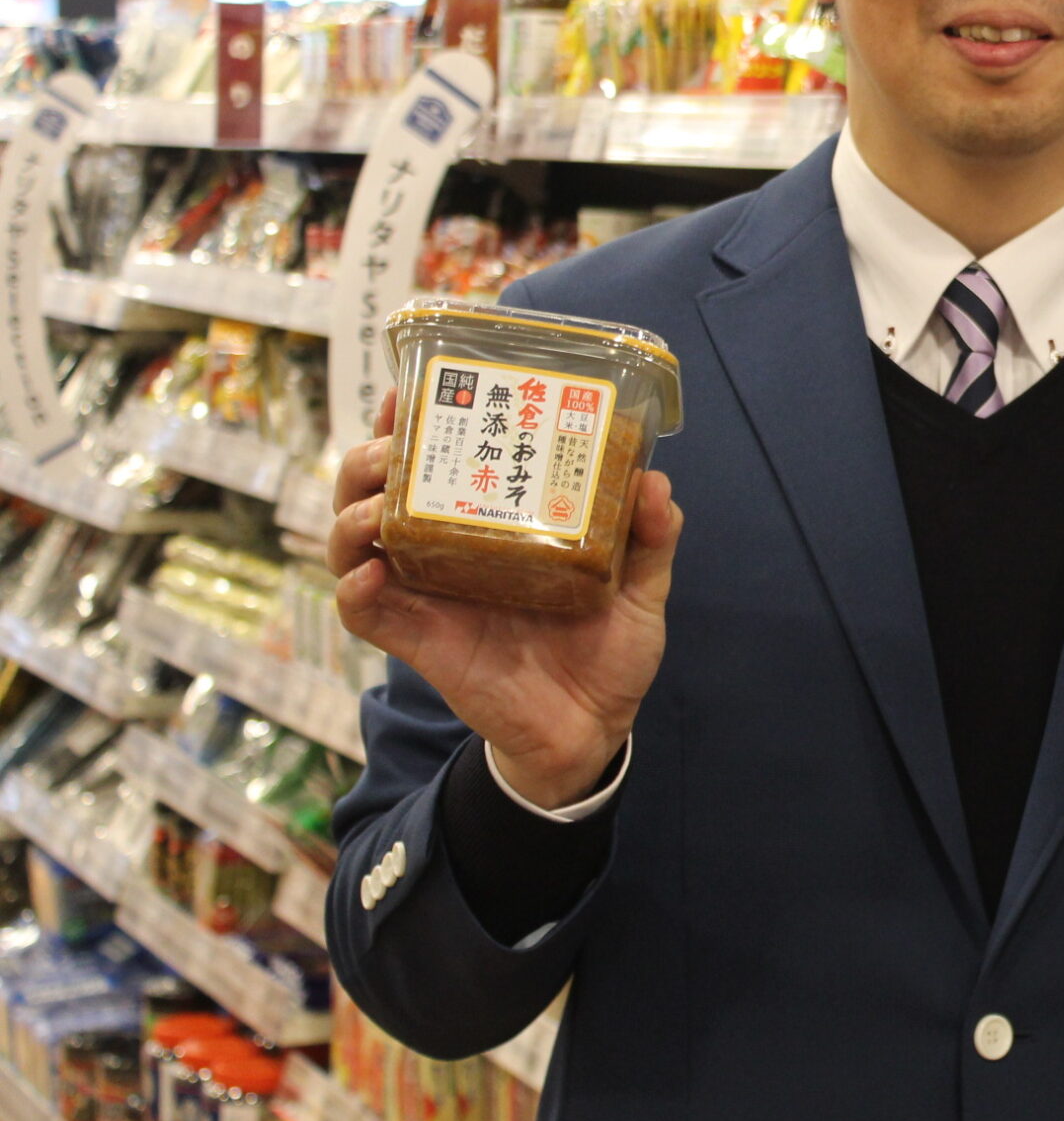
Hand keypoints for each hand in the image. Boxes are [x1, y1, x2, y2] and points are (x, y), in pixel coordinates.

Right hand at [328, 391, 680, 809]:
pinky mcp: (419, 641)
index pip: (442, 462)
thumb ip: (650, 537)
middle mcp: (452, 551)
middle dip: (369, 460)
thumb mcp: (641, 586)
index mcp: (498, 524)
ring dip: (351, 516)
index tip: (407, 393)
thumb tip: (654, 482)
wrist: (594, 728)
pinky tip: (371, 573)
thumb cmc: (610, 648)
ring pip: (356, 542)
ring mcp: (429, 594)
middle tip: (389, 451)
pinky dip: (355, 589)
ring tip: (374, 509)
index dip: (413, 425)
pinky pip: (365, 612)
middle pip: (379, 490)